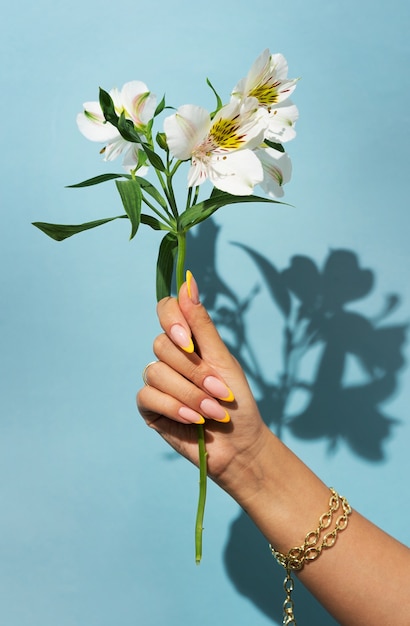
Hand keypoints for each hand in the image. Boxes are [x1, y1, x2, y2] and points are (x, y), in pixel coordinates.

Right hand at [137, 274, 270, 495]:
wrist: (240, 445)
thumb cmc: (237, 402)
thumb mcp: (223, 359)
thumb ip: (202, 324)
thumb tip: (188, 281)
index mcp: (188, 341)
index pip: (165, 310)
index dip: (172, 320)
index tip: (189, 340)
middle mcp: (170, 357)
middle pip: (161, 344)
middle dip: (194, 371)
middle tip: (219, 391)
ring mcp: (158, 382)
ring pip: (155, 371)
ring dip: (190, 394)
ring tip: (213, 412)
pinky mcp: (150, 407)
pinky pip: (149, 396)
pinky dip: (176, 408)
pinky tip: (195, 421)